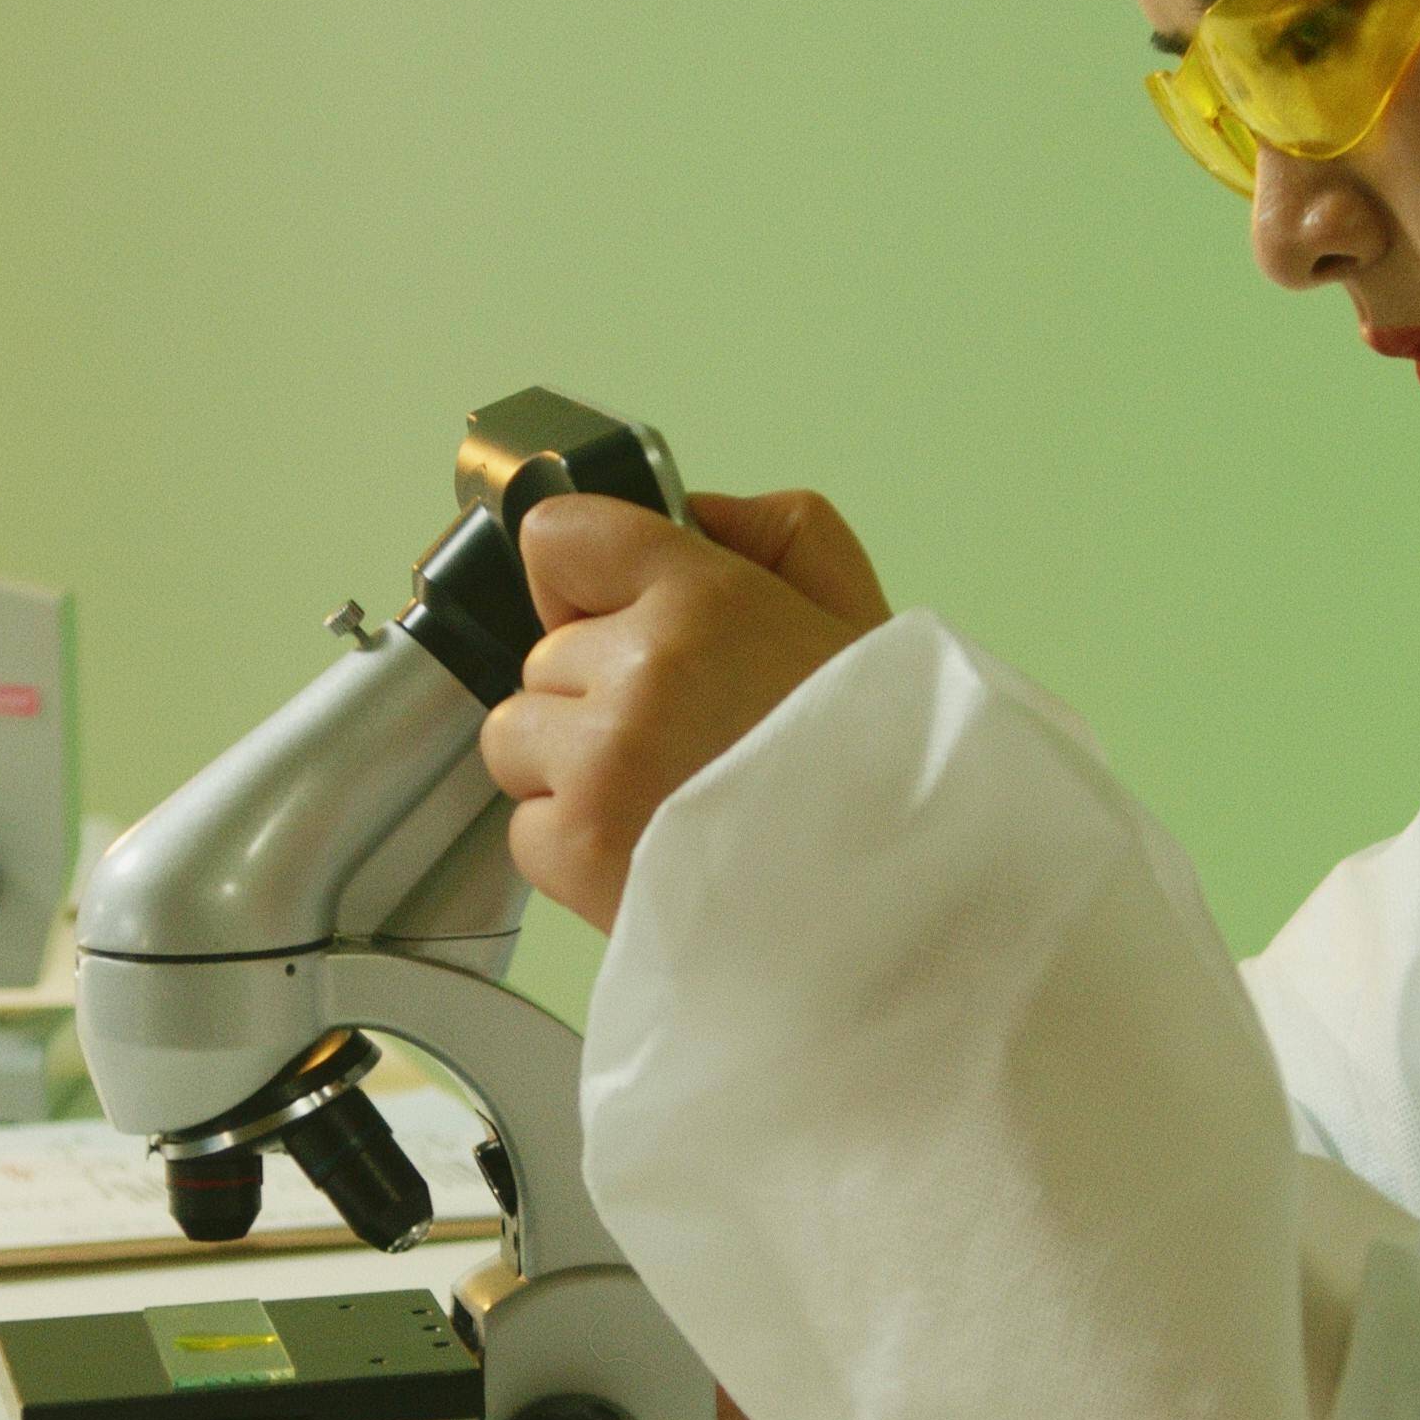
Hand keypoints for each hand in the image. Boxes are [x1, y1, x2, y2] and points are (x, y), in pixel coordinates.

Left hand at [476, 486, 890, 930]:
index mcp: (703, 598)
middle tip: (683, 741)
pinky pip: (525, 828)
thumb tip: (691, 512)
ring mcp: (598, 762)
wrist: (902, 907)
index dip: (583, 581)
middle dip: (594, 692)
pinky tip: (653, 853)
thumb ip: (777, 534)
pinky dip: (574, 845)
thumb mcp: (858, 613)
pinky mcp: (574, 850)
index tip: (616, 619)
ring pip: (516, 737)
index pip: (559, 537)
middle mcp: (638, 669)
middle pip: (543, 656)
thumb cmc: (885, 763)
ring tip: (662, 802)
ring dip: (570, 769)